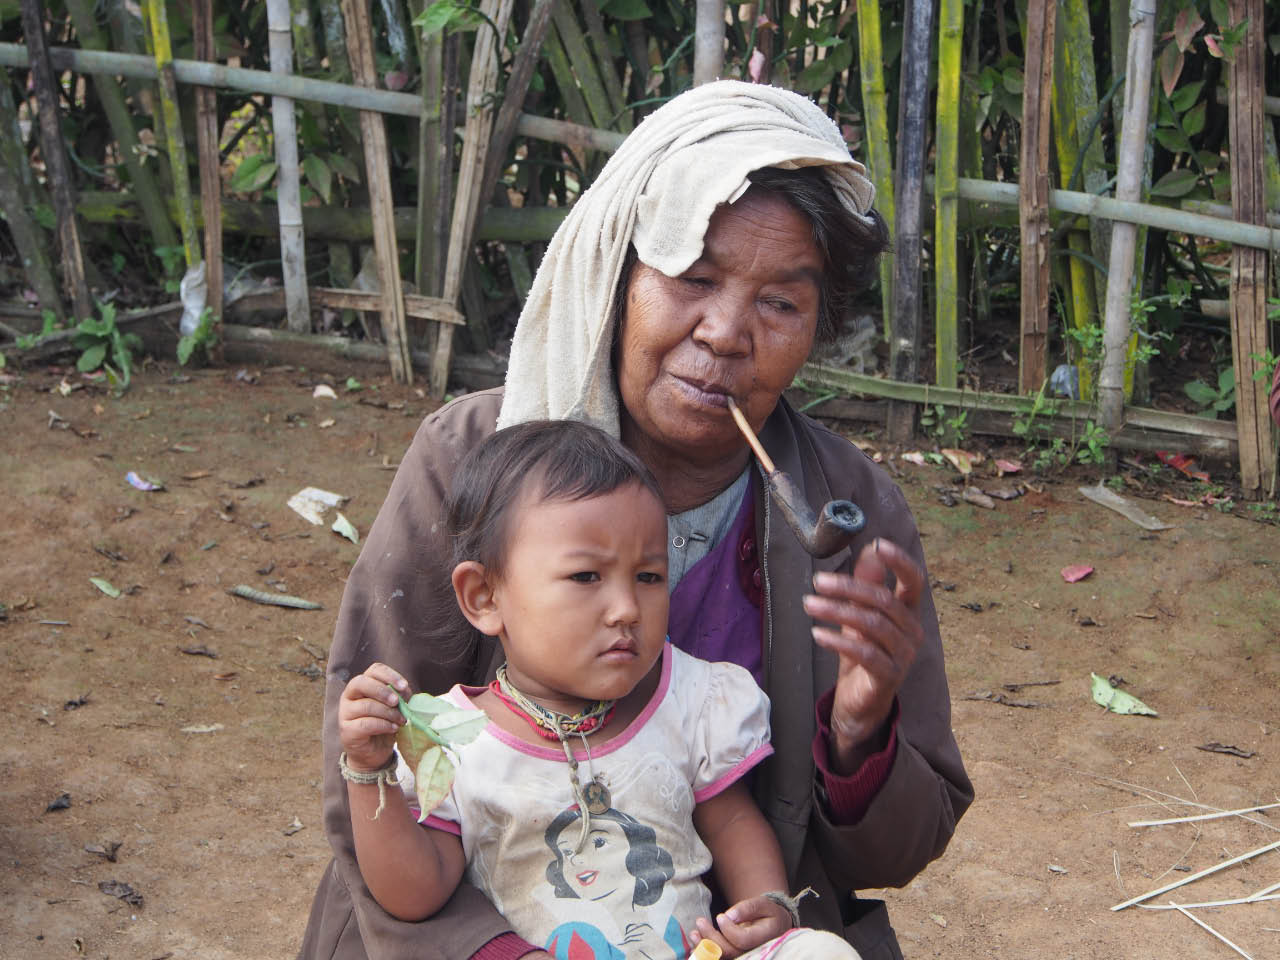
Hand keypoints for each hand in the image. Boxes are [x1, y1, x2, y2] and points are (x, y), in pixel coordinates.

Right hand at [338, 662, 410, 771]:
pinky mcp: (346, 730)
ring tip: (401, 720)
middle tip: (397, 702)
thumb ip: (399, 698)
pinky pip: (365, 724)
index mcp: (363, 685)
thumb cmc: (385, 724)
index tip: (404, 686)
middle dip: (382, 691)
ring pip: (366, 705)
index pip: (374, 670)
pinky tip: (393, 728)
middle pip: (361, 682)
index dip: (389, 675)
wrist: (374, 752)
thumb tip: (406, 692)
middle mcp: (350, 695)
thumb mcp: (395, 708)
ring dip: (388, 713)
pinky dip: (383, 725)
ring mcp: (345, 713)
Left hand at [692, 896, 791, 957]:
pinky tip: (697, 940)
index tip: (720, 916)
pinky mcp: (736, 956)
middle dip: (711, 937)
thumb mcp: (763, 904)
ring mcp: (745, 956)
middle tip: (700, 921)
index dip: (728, 929)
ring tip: (694, 931)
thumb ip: (747, 908)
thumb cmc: (768, 913)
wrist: (774, 926)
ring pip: (723, 956)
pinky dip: (706, 951)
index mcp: (764, 938)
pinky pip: (720, 957)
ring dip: (705, 946)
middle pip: (730, 950)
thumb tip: (729, 915)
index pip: (742, 939)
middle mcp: (755, 951)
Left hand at [801, 538, 924, 773]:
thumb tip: (870, 549)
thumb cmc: (861, 652)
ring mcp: (904, 656)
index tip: (878, 544)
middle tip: (817, 581)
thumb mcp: (860, 614)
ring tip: (809, 604)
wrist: (860, 702)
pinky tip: (817, 633)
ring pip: (872, 625)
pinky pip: (865, 653)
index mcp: (909, 612)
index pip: (914, 581)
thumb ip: (867, 584)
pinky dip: (839, 640)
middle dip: (848, 587)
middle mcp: (912, 632)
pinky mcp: (889, 676)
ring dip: (837, 611)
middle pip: (884, 600)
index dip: (900, 561)